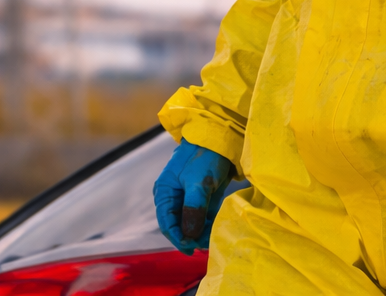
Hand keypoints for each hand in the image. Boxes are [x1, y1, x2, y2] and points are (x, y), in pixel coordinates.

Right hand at [153, 139, 235, 253]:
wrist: (219, 137)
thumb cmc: (205, 156)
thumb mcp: (198, 183)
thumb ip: (193, 209)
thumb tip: (189, 234)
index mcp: (165, 191)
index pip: (166, 222)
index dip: (177, 237)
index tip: (191, 247)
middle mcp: (172, 197)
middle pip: (177, 224)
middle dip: (190, 236)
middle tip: (205, 245)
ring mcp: (186, 197)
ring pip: (189, 222)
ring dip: (199, 232)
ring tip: (211, 239)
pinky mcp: (200, 197)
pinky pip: (200, 216)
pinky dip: (206, 224)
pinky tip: (213, 230)